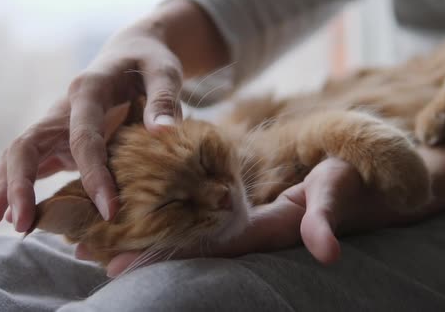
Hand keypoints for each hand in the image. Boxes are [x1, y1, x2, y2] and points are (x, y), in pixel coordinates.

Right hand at [0, 12, 184, 231]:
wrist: (132, 51)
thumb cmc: (149, 61)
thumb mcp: (164, 72)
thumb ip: (164, 100)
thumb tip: (164, 133)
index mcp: (89, 90)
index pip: (84, 137)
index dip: (94, 175)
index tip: (109, 211)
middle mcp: (64, 108)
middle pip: (27, 145)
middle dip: (19, 184)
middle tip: (22, 224)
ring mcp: (58, 123)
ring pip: (21, 155)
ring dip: (6, 188)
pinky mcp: (60, 137)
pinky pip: (35, 162)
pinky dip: (22, 185)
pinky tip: (18, 214)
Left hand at [84, 157, 406, 276]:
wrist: (355, 180)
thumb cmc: (345, 184)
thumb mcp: (334, 196)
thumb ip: (325, 221)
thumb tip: (327, 252)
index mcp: (262, 232)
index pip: (206, 250)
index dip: (164, 258)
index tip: (119, 264)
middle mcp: (247, 233)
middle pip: (186, 248)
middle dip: (141, 253)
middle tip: (89, 254)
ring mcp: (244, 223)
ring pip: (189, 234)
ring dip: (148, 238)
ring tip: (100, 238)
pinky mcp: (243, 211)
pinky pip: (201, 216)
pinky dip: (169, 217)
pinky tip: (142, 211)